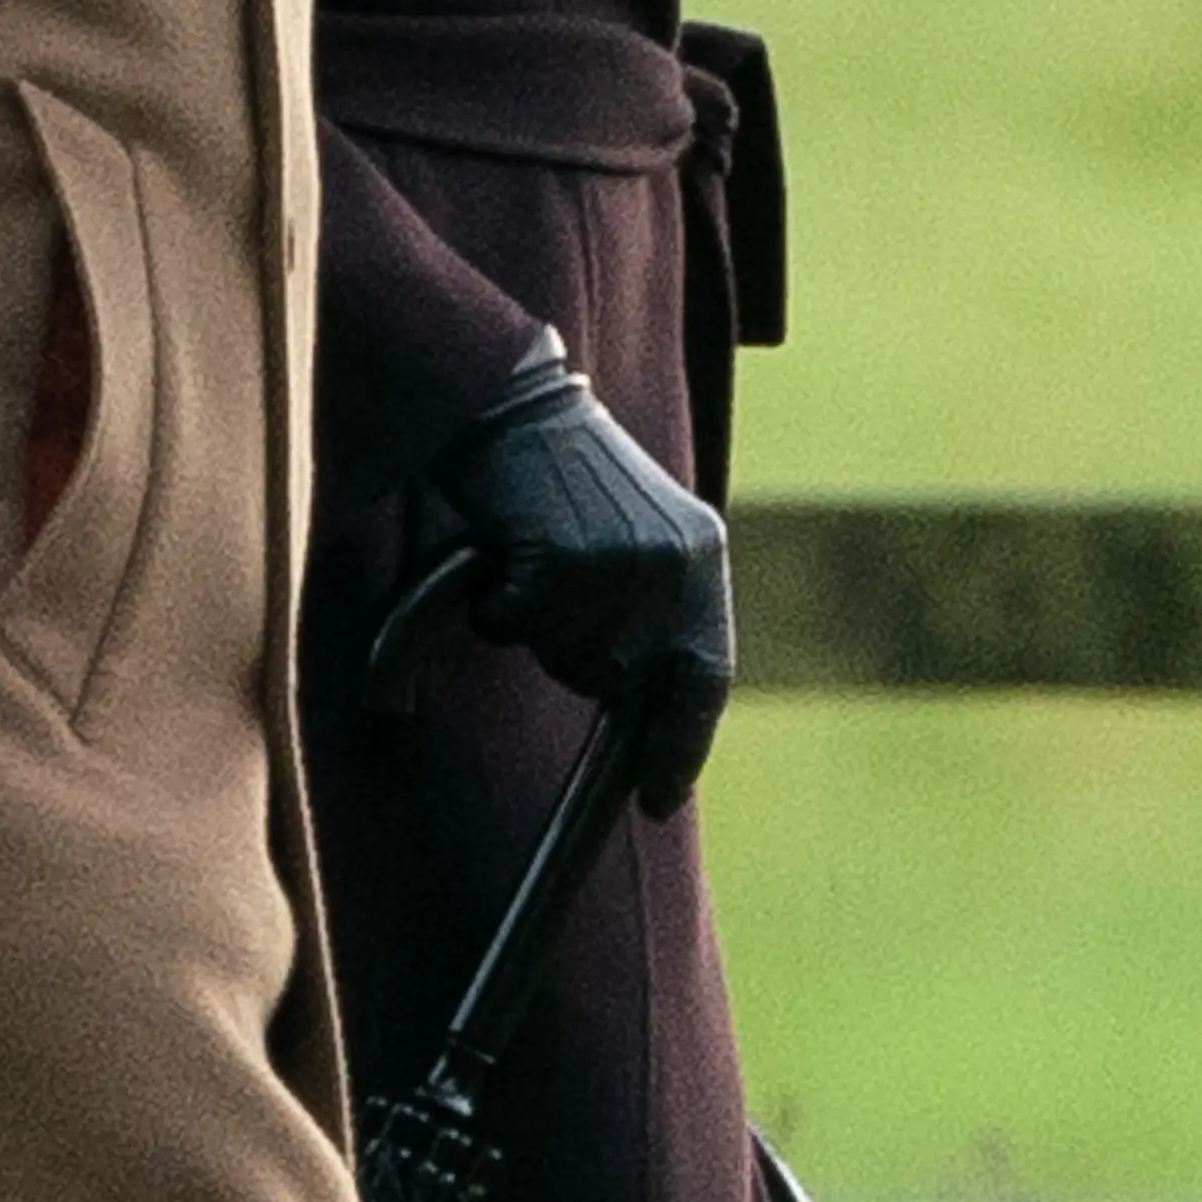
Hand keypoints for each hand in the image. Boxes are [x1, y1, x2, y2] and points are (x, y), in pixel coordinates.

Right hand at [434, 336, 734, 804]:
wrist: (514, 403)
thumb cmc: (564, 478)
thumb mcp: (643, 532)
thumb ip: (660, 607)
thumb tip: (641, 700)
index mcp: (703, 556)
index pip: (706, 677)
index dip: (681, 744)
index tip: (658, 797)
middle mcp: (673, 564)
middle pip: (620, 677)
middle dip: (579, 658)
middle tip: (558, 589)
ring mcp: (620, 561)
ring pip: (566, 655)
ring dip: (537, 627)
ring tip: (535, 557)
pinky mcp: (560, 556)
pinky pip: (514, 624)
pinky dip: (495, 604)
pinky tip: (505, 549)